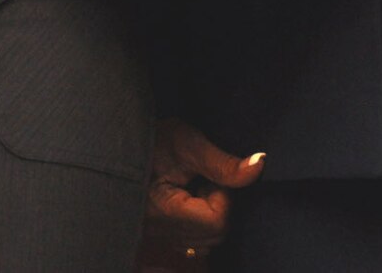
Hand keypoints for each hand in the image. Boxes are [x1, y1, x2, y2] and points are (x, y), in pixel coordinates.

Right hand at [137, 118, 263, 265]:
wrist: (121, 144)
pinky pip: (195, 242)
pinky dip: (199, 222)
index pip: (217, 221)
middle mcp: (160, 233)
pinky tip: (187, 201)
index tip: (204, 173)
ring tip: (189, 187)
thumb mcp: (186, 143)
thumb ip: (223, 162)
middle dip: (216, 204)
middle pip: (214, 233)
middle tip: (197, 178)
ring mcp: (161, 239)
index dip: (219, 194)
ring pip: (207, 239)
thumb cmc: (150, 140)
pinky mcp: (163, 239)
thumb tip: (260, 165)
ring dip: (207, 213)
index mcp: (163, 212)